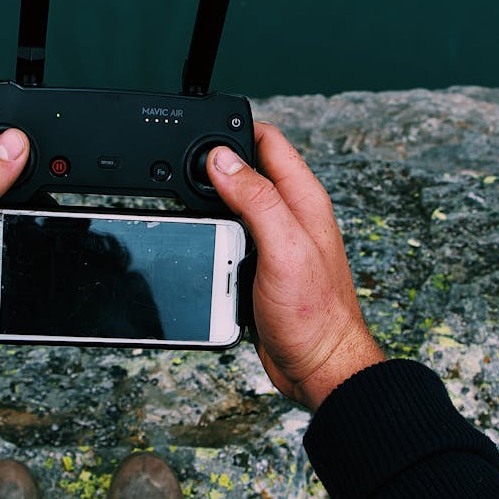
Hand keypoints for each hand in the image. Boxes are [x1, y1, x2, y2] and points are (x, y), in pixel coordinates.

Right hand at [206, 123, 384, 409]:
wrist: (319, 366)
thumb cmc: (315, 314)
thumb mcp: (284, 248)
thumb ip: (257, 200)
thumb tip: (222, 160)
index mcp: (303, 199)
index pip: (267, 141)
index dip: (233, 131)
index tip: (199, 134)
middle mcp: (291, 215)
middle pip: (246, 170)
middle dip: (214, 164)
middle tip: (180, 167)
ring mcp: (275, 241)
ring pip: (233, 205)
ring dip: (209, 203)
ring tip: (182, 201)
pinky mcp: (260, 268)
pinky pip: (230, 239)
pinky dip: (212, 235)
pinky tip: (199, 240)